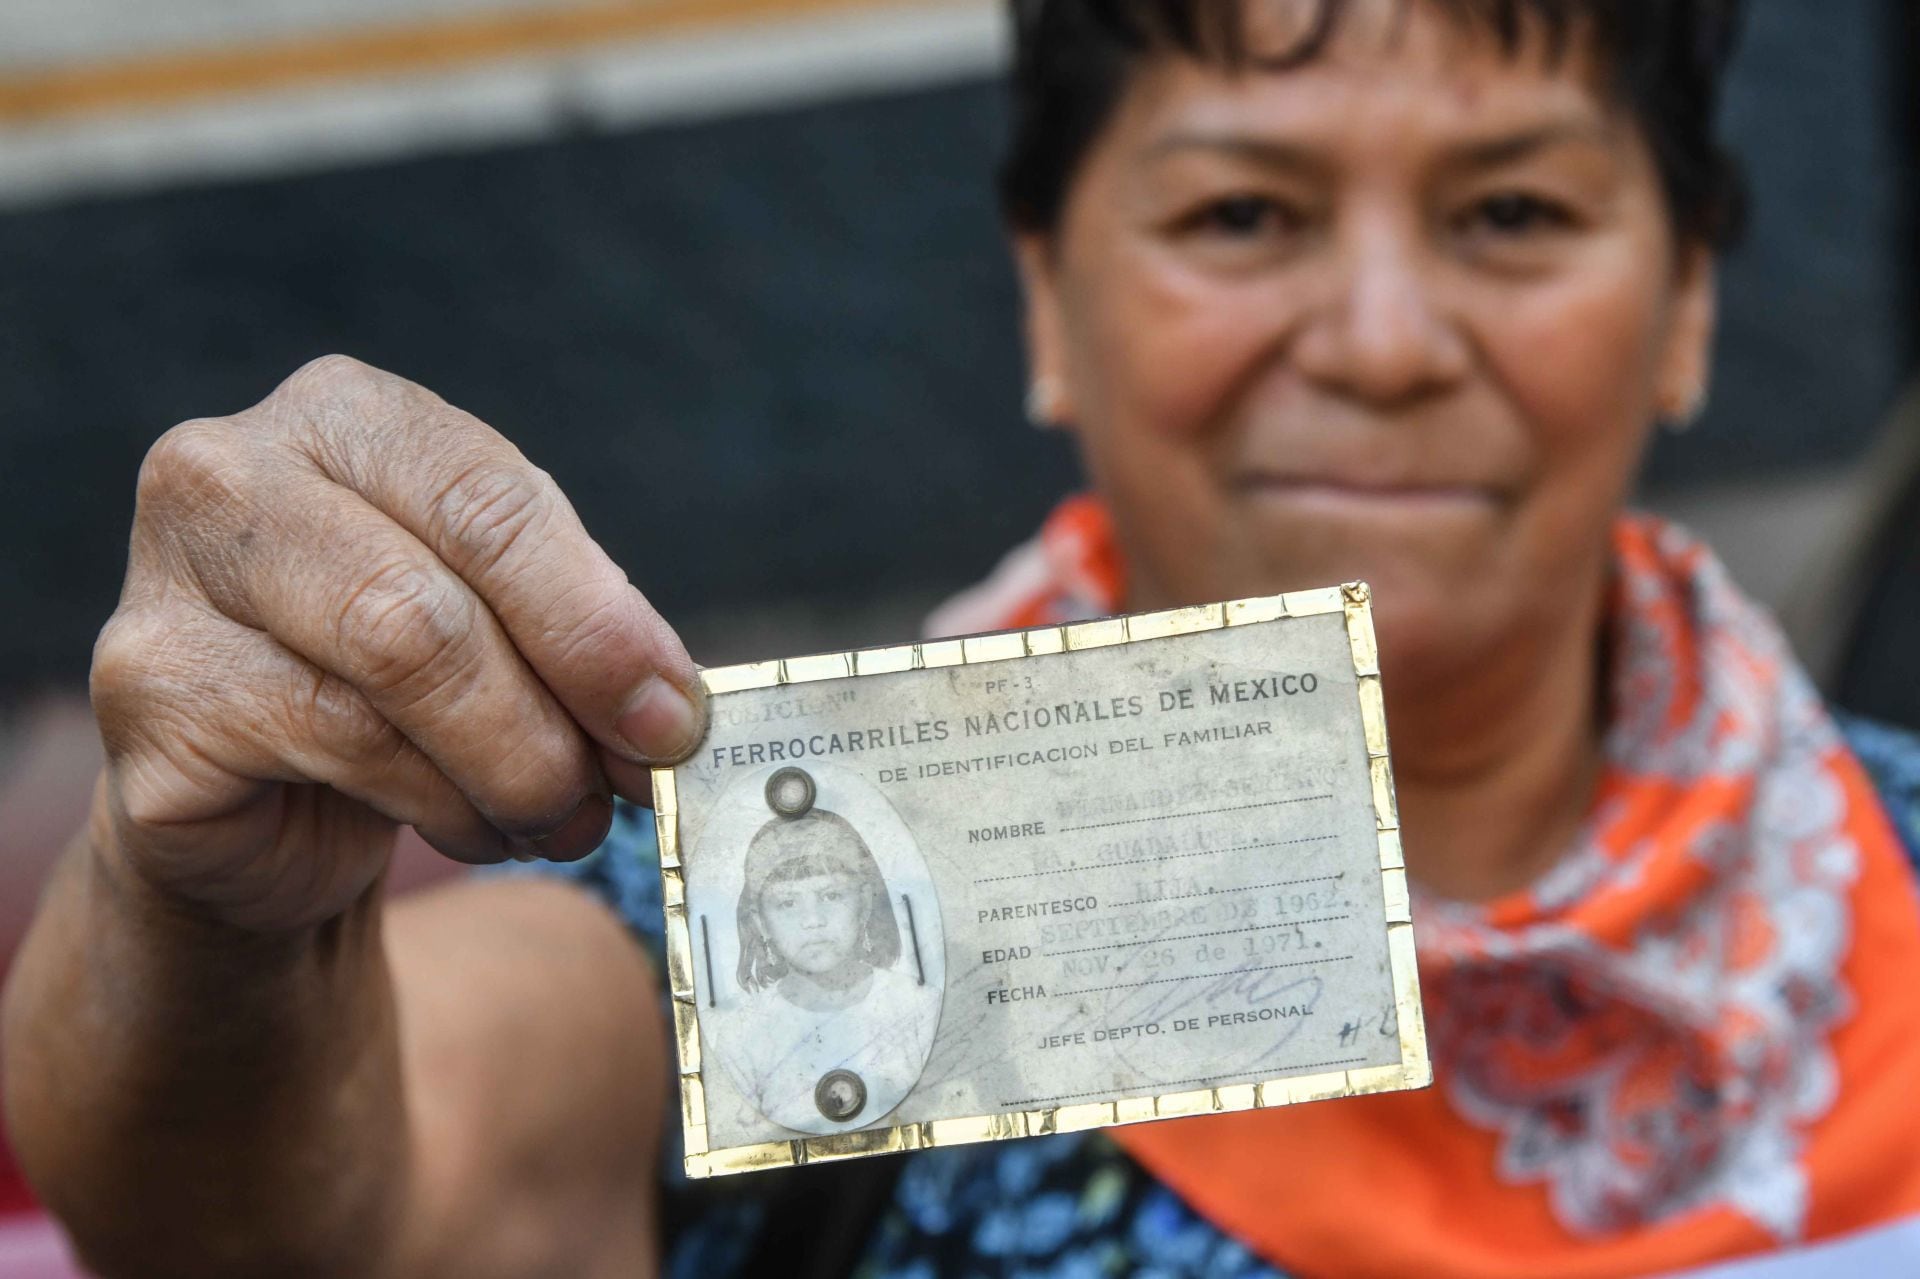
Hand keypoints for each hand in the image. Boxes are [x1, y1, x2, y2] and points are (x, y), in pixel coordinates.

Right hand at [91, 355, 704, 931]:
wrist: (263, 799)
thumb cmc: (403, 682)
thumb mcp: (505, 620)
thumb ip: (579, 632)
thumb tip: (668, 710)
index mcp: (341, 414)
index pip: (489, 498)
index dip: (597, 620)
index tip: (674, 716)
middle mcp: (229, 474)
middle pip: (432, 600)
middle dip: (558, 711)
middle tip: (631, 782)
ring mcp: (166, 588)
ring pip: (390, 679)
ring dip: (513, 773)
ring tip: (563, 815)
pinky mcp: (150, 705)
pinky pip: (334, 757)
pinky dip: (441, 809)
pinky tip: (475, 827)